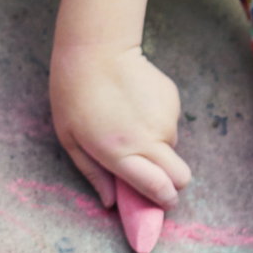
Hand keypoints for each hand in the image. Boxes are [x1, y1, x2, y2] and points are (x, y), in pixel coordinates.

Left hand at [49, 42, 193, 209]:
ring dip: (158, 146)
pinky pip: (170, 123)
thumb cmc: (73, 95)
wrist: (96, 49)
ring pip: (173, 147)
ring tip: (130, 124)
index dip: (165, 200)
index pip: (158, 188)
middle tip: (156, 175)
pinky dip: (157, 122)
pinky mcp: (173, 100)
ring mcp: (165, 119)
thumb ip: (93, 174)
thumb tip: (111, 203)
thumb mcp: (70, 139)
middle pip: (182, 176)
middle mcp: (148, 139)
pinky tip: (136, 105)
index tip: (164, 202)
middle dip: (174, 182)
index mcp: (120, 153)